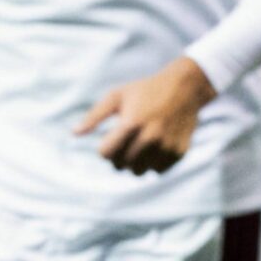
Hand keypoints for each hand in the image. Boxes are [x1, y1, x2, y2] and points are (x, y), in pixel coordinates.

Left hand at [75, 57, 215, 174]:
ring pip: (139, 171)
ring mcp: (166, 146)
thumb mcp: (117, 96)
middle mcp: (150, 137)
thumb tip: (74, 133)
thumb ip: (95, 116)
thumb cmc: (146, 90)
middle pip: (121, 165)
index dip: (105, 147)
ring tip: (140, 146)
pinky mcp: (179, 152)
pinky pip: (158, 171)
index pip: (106, 154)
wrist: (186, 88)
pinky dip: (154, 163)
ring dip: (135, 162)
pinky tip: (156, 147)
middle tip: (126, 142)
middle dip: (118, 156)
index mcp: (132, 123)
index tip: (111, 138)